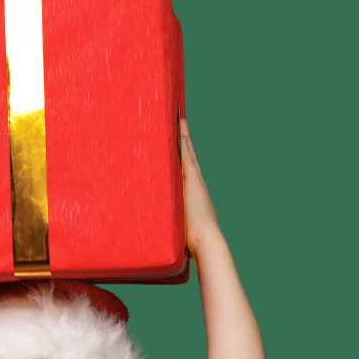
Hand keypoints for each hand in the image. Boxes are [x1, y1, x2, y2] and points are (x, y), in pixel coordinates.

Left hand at [179, 118, 219, 250]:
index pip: (184, 168)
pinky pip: (186, 153)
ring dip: (182, 134)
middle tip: (177, 121)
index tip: (175, 142)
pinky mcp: (192, 178)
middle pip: (186, 155)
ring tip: (177, 118)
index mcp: (190, 192)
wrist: (205, 241)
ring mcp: (194, 179)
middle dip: (182, 139)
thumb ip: (168, 223)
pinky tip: (179, 126)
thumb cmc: (190, 239)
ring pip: (186, 151)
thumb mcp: (176, 227)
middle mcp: (194, 182)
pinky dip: (183, 139)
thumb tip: (152, 231)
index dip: (180, 154)